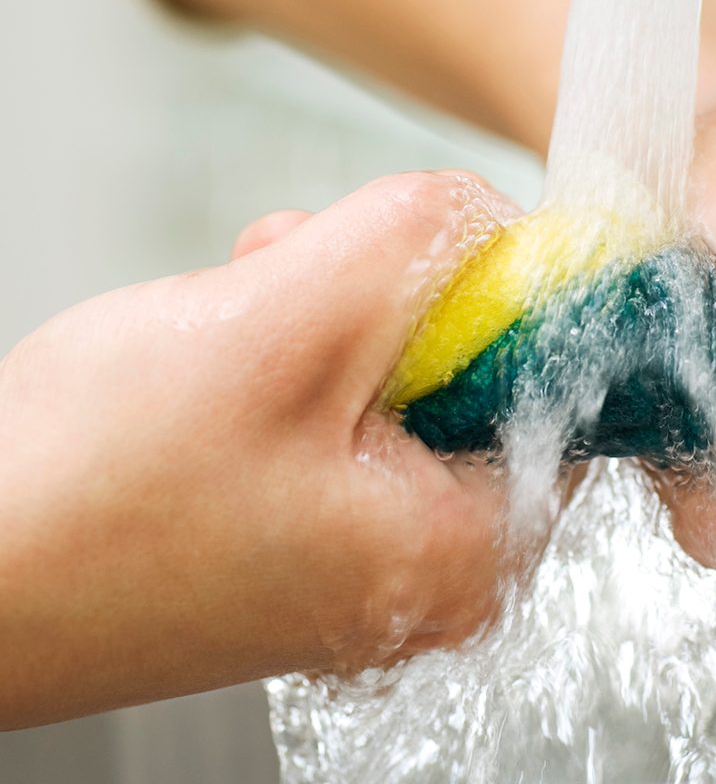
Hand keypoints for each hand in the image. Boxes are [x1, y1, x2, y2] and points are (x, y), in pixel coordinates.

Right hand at [0, 172, 510, 727]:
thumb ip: (415, 243)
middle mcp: (432, 571)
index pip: (562, 382)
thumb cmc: (85, 500)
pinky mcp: (303, 536)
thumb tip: (486, 212)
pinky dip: (294, 361)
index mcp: (469, 550)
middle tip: (302, 271)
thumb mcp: (278, 322)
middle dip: (391, 295)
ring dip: (328, 316)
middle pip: (475, 373)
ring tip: (241, 312)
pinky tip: (225, 354)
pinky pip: (342, 417)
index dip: (500, 285)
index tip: (430, 245)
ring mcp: (364, 558)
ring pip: (399, 381)